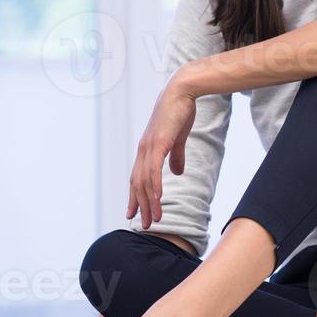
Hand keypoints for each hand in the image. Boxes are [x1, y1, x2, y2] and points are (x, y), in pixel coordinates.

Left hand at [128, 81, 197, 228]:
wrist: (181, 92)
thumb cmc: (180, 113)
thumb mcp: (178, 139)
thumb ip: (176, 157)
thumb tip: (177, 172)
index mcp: (146, 150)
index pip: (137, 178)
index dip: (136, 197)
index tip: (136, 213)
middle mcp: (143, 151)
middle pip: (138, 184)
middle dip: (141, 206)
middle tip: (145, 224)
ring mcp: (148, 147)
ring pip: (145, 182)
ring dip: (149, 202)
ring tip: (154, 218)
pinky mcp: (158, 144)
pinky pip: (154, 170)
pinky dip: (154, 187)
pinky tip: (157, 199)